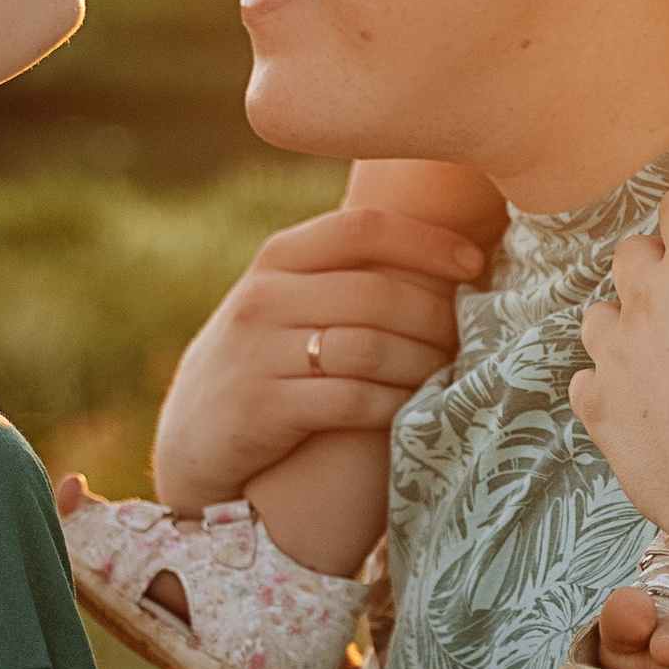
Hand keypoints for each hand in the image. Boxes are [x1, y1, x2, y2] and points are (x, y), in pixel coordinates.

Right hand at [149, 206, 488, 509]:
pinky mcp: (264, 408)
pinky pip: (352, 399)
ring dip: (424, 362)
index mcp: (277, 258)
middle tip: (472, 334)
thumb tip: (446, 243)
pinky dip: (396, 403)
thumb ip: (342, 271)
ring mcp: (259, 353)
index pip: (362, 228)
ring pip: (370, 346)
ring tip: (451, 373)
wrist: (194, 440)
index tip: (474, 263)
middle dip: (438, 314)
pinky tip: (415, 409)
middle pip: (377, 292)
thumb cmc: (266, 361)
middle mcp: (263, 297)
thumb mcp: (285, 300)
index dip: (427, 241)